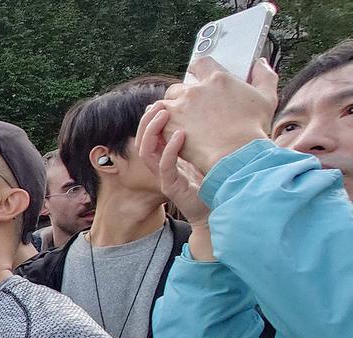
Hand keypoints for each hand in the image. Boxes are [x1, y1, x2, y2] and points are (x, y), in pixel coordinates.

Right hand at [137, 103, 209, 226]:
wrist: (223, 208)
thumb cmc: (218, 180)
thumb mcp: (207, 152)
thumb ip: (202, 137)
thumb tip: (210, 112)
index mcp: (168, 158)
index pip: (150, 137)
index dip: (151, 119)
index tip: (162, 102)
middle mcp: (162, 167)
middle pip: (142, 142)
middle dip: (146, 122)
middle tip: (158, 105)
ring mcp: (165, 178)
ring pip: (146, 152)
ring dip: (152, 131)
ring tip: (164, 114)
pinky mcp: (172, 187)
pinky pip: (164, 166)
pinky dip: (169, 149)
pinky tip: (180, 135)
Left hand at [158, 57, 278, 173]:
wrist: (235, 154)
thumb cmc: (252, 129)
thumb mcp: (267, 98)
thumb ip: (264, 76)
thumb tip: (260, 64)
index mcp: (218, 80)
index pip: (202, 63)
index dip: (198, 69)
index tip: (197, 74)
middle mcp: (196, 90)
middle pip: (181, 86)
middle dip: (183, 96)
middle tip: (192, 109)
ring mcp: (179, 107)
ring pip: (166, 103)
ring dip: (170, 110)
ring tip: (180, 122)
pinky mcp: (168, 125)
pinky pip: (156, 121)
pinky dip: (161, 125)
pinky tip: (169, 132)